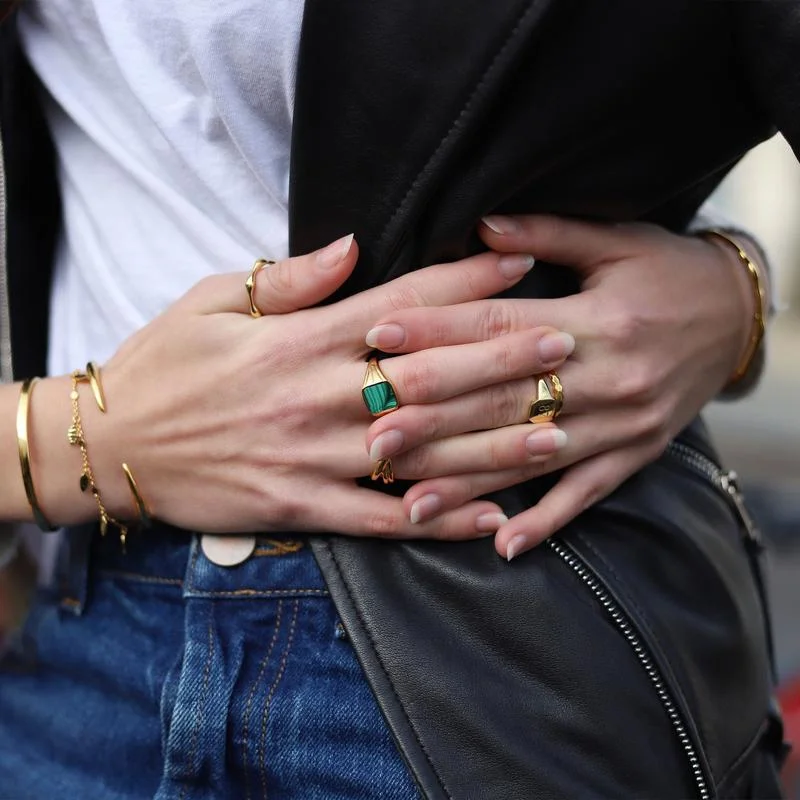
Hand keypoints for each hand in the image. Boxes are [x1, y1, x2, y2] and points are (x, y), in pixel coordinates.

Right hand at [74, 234, 566, 539]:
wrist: (112, 448)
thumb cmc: (164, 366)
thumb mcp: (211, 301)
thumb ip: (288, 279)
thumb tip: (352, 244)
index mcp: (298, 340)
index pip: (399, 306)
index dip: (462, 285)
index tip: (517, 270)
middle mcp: (315, 397)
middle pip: (426, 377)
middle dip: (500, 360)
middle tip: (566, 346)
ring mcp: (312, 458)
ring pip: (418, 453)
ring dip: (491, 445)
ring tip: (556, 435)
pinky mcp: (302, 507)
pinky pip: (382, 520)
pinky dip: (438, 520)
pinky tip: (491, 519)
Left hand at [362, 215, 754, 557]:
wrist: (739, 318)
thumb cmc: (668, 272)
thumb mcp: (617, 241)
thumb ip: (547, 235)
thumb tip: (480, 226)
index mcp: (598, 319)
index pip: (501, 326)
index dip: (439, 331)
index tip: (381, 336)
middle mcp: (609, 377)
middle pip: (506, 399)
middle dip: (435, 418)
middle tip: (374, 434)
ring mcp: (623, 424)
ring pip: (533, 457)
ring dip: (470, 483)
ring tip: (411, 504)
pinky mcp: (636, 454)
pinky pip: (586, 494)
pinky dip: (546, 521)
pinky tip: (502, 545)